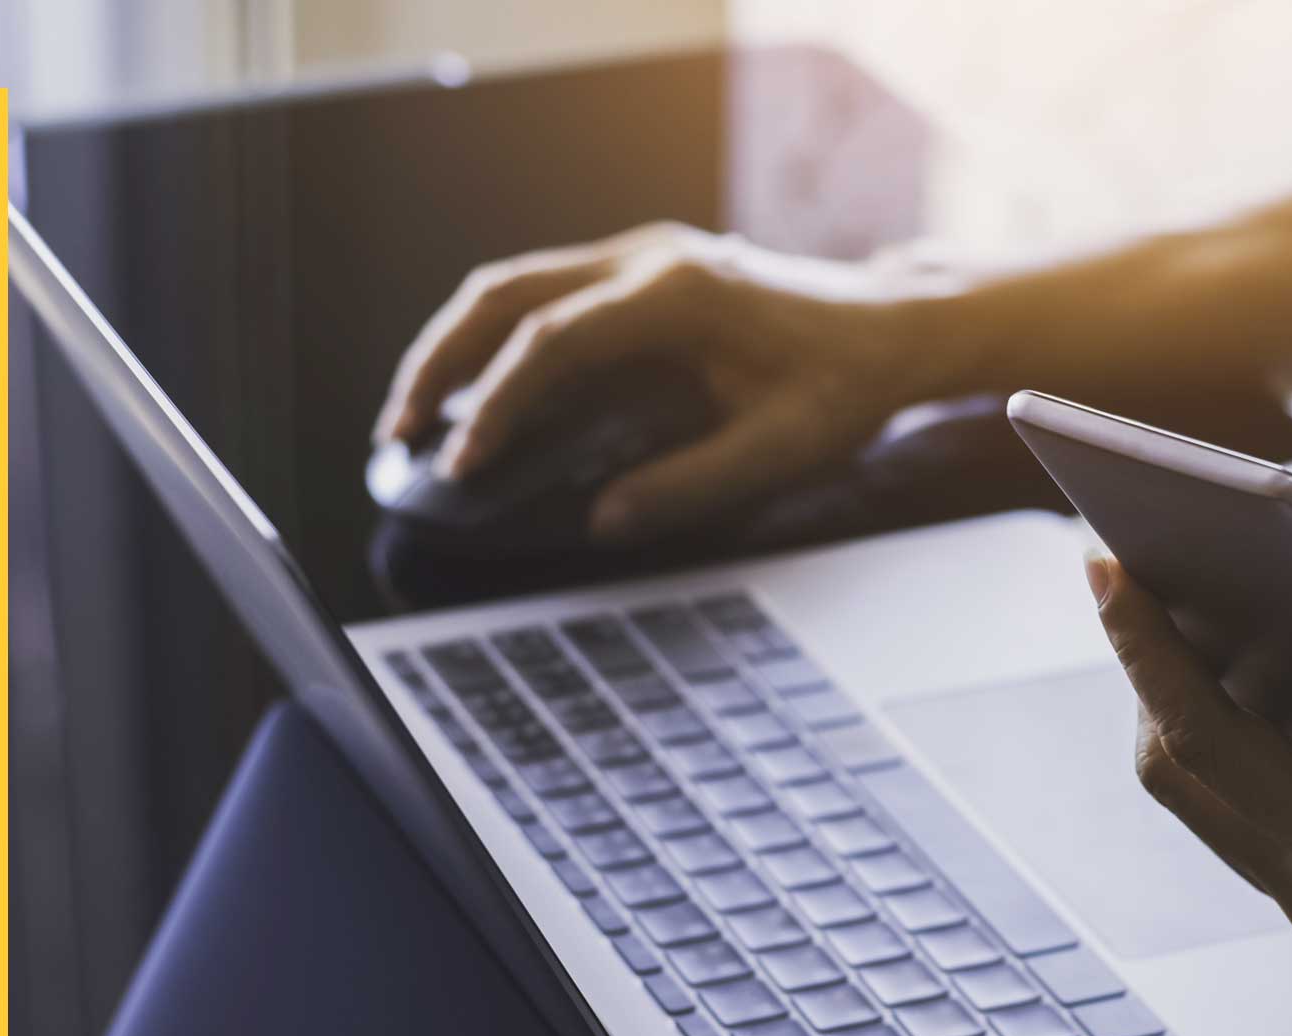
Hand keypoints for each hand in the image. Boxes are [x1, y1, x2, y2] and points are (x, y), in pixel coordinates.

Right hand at [375, 222, 954, 542]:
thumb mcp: (779, 450)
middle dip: (440, 360)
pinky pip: (547, 295)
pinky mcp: (644, 275)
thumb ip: (690, 485)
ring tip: (416, 417)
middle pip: (506, 292)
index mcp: (678, 296)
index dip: (496, 401)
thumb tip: (603, 521)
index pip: (553, 341)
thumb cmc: (844, 386)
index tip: (460, 461)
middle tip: (399, 433)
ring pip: (516, 284)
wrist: (892, 328)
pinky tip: (478, 395)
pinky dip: (496, 339)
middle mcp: (648, 261)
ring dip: (456, 344)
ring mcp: (642, 259)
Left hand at [1084, 554, 1291, 1035]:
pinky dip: (1245, 739)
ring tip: (1197, 598)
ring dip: (1190, 704)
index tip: (1107, 568)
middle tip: (1139, 563)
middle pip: (1182, 772)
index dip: (1148, 653)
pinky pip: (1259, 812)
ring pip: (1213, 796)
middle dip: (1147, 670)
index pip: (1211, 746)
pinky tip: (1284, 672)